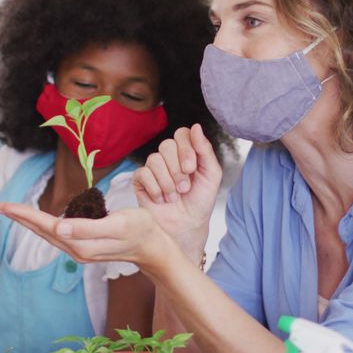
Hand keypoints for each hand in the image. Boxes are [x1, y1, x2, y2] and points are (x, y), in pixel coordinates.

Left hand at [0, 204, 170, 269]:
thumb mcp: (117, 224)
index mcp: (80, 243)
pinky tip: (41, 222)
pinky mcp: (85, 248)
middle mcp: (76, 250)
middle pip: (42, 231)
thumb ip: (87, 227)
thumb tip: (58, 228)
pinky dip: (44, 227)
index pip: (45, 226)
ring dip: (30, 223)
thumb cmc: (140, 230)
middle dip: (20, 218)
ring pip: (48, 235)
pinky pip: (58, 236)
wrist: (154, 248)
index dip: (23, 215)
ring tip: (14, 212)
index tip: (3, 206)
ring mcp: (80, 251)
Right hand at [132, 125, 221, 253]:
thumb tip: (196, 127)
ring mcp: (153, 167)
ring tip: (174, 196)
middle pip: (167, 145)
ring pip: (154, 160)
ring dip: (168, 183)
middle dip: (177, 169)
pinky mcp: (140, 180)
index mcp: (187, 151)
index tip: (191, 168)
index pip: (182, 134)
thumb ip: (205, 150)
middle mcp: (169, 157)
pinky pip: (143, 174)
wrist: (186, 225)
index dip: (186, 149)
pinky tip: (161, 199)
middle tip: (184, 187)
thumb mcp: (212, 175)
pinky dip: (156, 189)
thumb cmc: (200, 201)